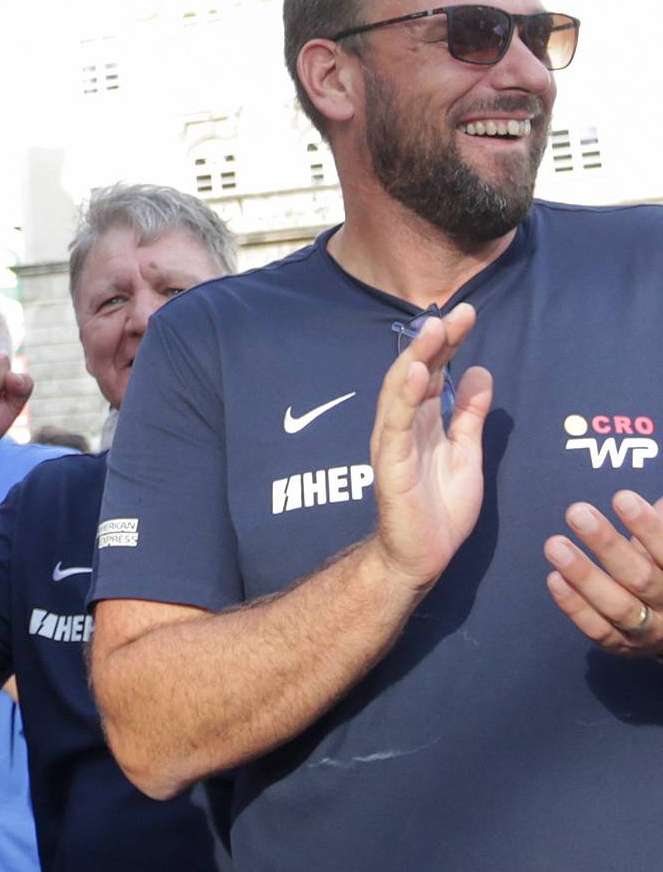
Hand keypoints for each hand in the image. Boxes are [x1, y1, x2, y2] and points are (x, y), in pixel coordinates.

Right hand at [368, 305, 489, 593]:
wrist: (422, 557)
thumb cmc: (440, 509)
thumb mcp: (467, 454)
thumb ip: (470, 416)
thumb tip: (480, 372)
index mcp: (422, 421)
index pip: (435, 371)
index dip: (449, 342)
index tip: (467, 314)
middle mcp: (403, 424)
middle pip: (416, 372)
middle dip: (434, 341)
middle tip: (455, 313)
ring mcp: (394, 442)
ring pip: (401, 391)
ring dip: (417, 358)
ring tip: (434, 330)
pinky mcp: (391, 463)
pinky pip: (396, 424)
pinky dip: (404, 397)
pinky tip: (418, 374)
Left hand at [545, 489, 662, 656]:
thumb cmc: (662, 565)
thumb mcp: (662, 546)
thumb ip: (659, 521)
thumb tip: (656, 498)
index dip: (647, 527)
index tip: (621, 498)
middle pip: (641, 578)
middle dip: (608, 545)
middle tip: (577, 513)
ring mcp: (649, 632)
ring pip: (617, 607)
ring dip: (584, 575)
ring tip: (555, 545)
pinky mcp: (623, 647)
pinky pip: (598, 629)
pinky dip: (575, 606)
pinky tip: (554, 578)